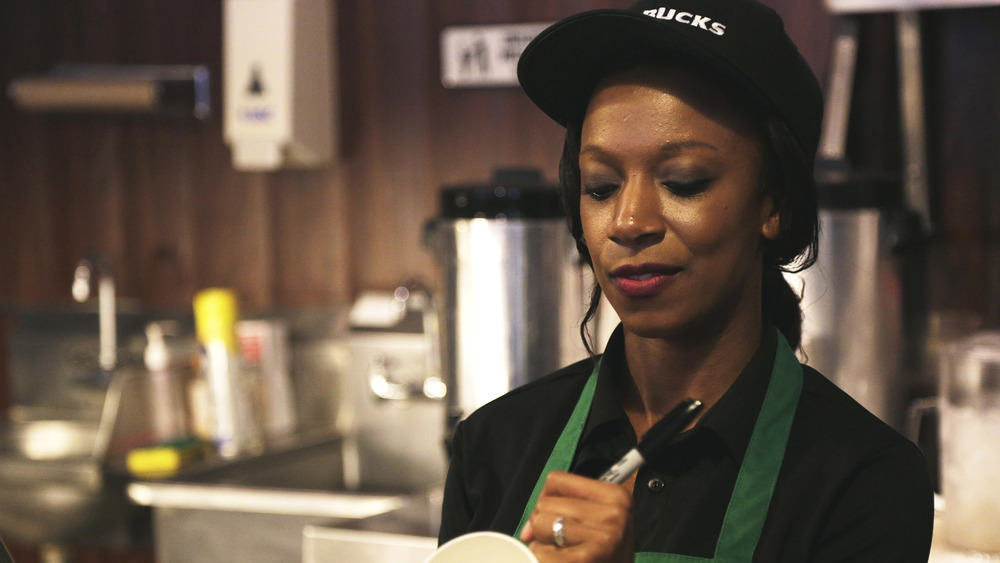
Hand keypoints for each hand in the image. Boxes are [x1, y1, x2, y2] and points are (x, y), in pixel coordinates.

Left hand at [519, 470, 633, 562]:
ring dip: (543, 544)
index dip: (547, 500)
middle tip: (565, 545)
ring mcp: (602, 537)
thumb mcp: (599, 524)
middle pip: (544, 504)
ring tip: (564, 556)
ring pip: (540, 524)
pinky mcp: (586, 559)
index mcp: (616, 496)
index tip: (556, 519)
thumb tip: (526, 533)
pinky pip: (541, 551)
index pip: (556, 480)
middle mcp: (613, 513)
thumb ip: (561, 512)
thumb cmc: (606, 557)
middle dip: (544, 526)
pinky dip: (542, 559)